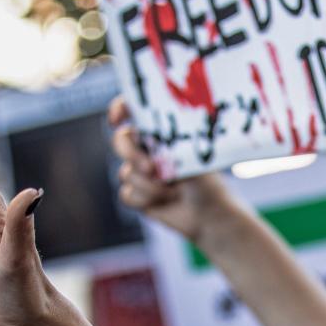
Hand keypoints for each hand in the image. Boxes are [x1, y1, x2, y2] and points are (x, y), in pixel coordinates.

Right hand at [109, 98, 235, 244]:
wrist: (209, 215)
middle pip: (120, 140)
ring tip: (176, 192)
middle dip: (130, 153)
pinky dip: (147, 200)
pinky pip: (127, 194)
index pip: (133, 112)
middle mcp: (146, 149)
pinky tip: (165, 202)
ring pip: (126, 173)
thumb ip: (170, 146)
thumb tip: (152, 138)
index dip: (119, 110)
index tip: (116, 119)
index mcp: (160, 134)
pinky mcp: (137, 194)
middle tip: (150, 168)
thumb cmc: (206, 182)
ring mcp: (139, 172)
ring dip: (151, 186)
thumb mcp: (191, 159)